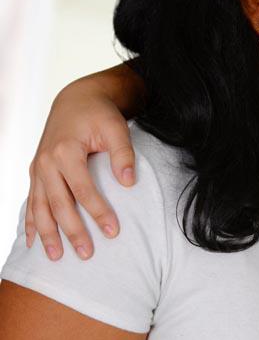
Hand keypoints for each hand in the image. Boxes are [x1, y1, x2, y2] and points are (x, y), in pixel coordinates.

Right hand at [27, 79, 134, 260]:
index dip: (98, 211)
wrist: (76, 100)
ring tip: (56, 257)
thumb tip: (129, 182)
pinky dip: (31, 223)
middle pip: (59, 204)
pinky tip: (33, 242)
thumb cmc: (100, 115)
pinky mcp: (36, 173)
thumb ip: (123, 153)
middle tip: (87, 254)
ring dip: (47, 234)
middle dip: (72, 231)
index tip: (113, 232)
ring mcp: (38, 169)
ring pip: (40, 207)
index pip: (83, 189)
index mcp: (65, 151)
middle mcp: (46, 162)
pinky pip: (31, 202)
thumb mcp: (116, 128)